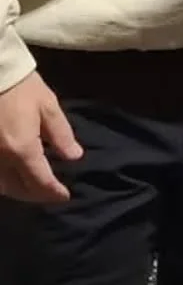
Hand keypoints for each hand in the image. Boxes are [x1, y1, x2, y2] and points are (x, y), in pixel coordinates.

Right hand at [0, 71, 81, 202]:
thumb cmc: (23, 88)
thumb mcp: (48, 107)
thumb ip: (61, 134)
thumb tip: (74, 157)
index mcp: (21, 148)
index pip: (39, 180)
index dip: (53, 192)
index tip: (65, 196)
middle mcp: (0, 159)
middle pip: (17, 188)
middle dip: (36, 195)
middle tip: (51, 194)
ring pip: (1, 186)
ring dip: (18, 191)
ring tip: (34, 188)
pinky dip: (3, 182)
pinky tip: (13, 176)